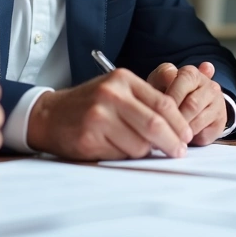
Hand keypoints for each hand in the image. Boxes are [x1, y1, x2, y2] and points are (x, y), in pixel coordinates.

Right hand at [26, 68, 192, 160]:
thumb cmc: (89, 105)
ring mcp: (98, 116)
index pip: (163, 103)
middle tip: (178, 153)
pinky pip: (121, 154)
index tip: (187, 137)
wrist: (48, 115)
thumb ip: (144, 104)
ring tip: (136, 148)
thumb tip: (177, 130)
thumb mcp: (116, 91)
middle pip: (155, 124)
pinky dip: (125, 156)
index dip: (179, 123)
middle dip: (172, 142)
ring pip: (140, 144)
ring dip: (145, 152)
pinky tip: (116, 148)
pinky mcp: (89, 137)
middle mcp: (111, 94)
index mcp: (123, 79)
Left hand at [146, 62, 227, 146]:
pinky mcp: (220, 122)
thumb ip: (160, 80)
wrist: (192, 105)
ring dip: (180, 131)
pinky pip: (205, 134)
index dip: (168, 99)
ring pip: (198, 121)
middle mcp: (209, 86)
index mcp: (192, 74)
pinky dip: (190, 139)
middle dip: (174, 119)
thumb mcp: (160, 82)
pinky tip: (181, 139)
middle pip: (192, 105)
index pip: (183, 82)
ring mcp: (218, 104)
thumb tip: (167, 81)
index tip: (155, 112)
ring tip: (167, 136)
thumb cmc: (169, 93)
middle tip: (161, 129)